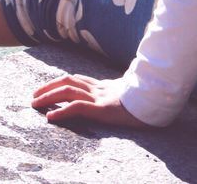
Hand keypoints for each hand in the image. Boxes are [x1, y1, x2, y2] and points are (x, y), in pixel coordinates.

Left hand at [31, 74, 149, 129]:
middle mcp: (100, 89)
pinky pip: (77, 108)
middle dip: (49, 87)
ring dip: (48, 97)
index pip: (78, 80)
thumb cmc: (151, 98)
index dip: (61, 82)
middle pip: (68, 81)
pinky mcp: (104, 109)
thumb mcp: (133, 94)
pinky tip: (50, 118)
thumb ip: (122, 93)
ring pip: (68, 91)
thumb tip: (122, 98)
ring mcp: (101, 97)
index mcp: (106, 86)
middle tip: (34, 95)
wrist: (162, 99)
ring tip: (35, 103)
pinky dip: (62, 111)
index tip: (50, 87)